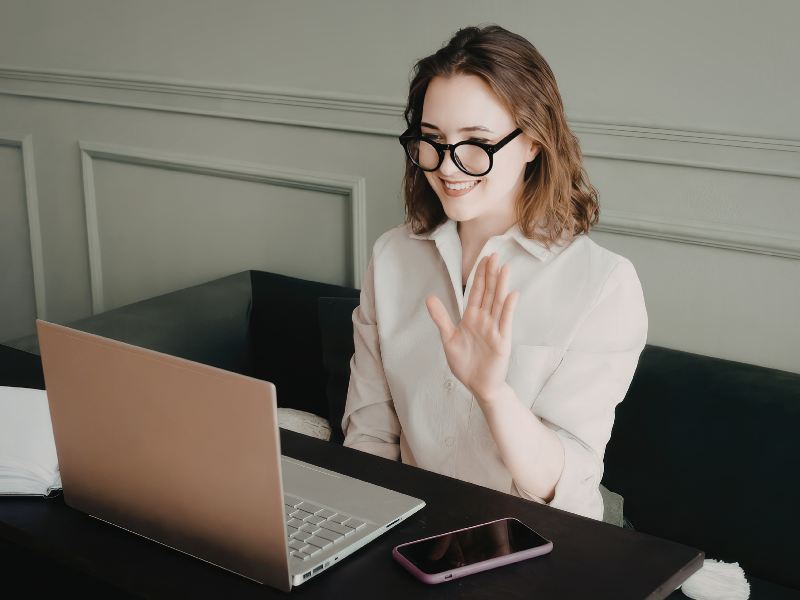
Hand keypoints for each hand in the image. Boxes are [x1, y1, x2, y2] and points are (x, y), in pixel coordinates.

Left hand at [426, 252, 518, 401]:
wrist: (478, 386)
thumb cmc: (465, 363)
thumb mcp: (448, 339)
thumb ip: (441, 318)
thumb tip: (430, 297)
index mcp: (472, 318)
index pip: (476, 292)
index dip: (480, 275)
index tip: (484, 258)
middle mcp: (485, 320)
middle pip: (489, 293)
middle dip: (491, 274)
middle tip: (494, 254)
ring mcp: (495, 329)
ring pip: (498, 303)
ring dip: (501, 286)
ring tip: (505, 268)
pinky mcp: (502, 341)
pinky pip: (505, 322)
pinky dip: (508, 308)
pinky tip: (511, 295)